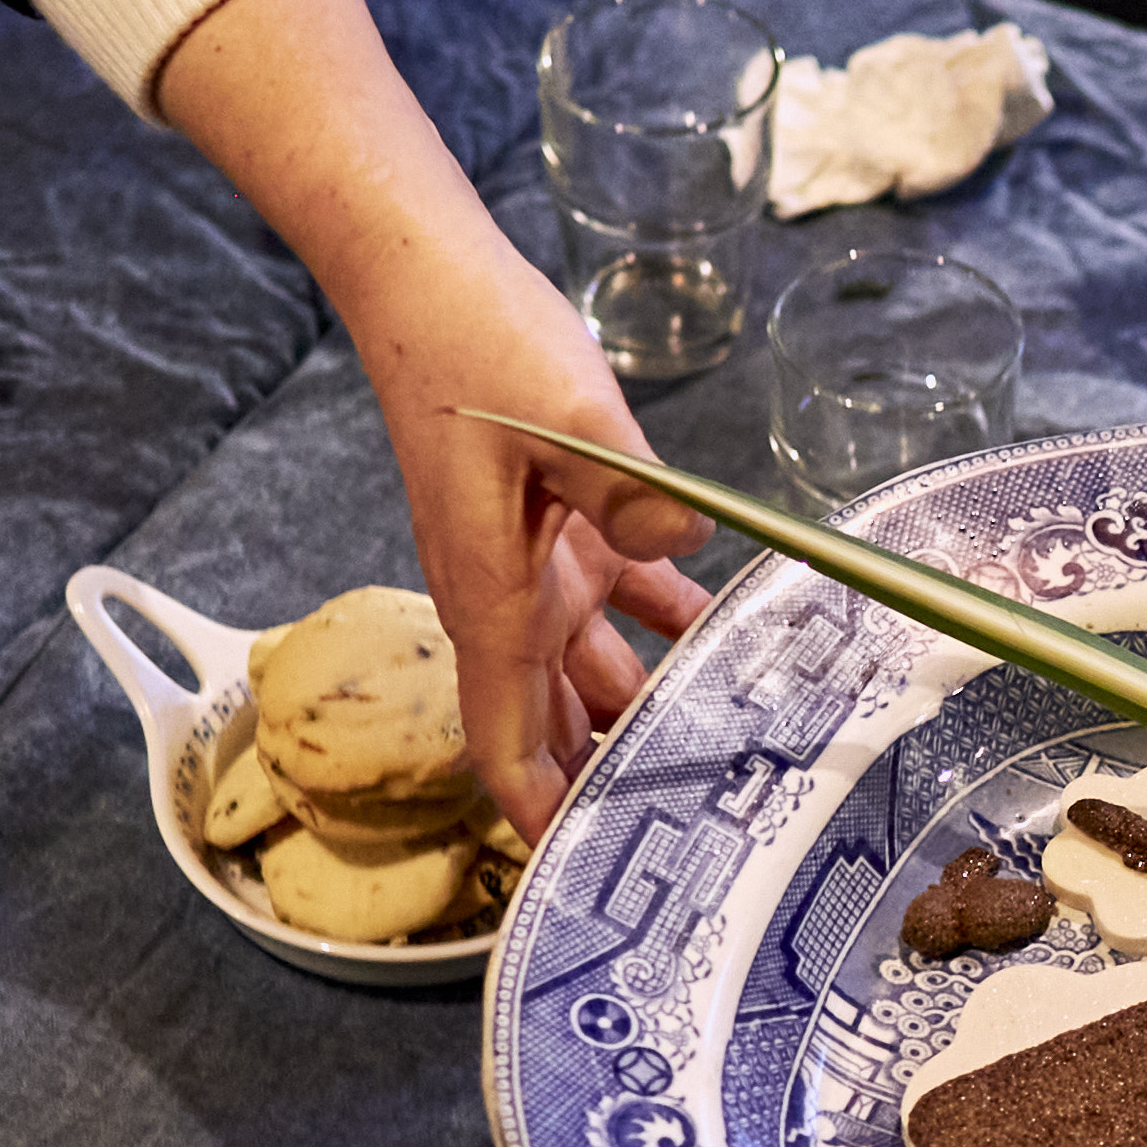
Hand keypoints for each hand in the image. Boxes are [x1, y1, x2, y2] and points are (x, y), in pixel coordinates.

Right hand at [362, 250, 716, 840]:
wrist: (423, 275)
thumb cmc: (472, 342)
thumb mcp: (565, 410)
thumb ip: (628, 490)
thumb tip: (685, 546)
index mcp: (492, 595)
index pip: (504, 738)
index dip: (536, 811)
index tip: (574, 871)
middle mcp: (506, 593)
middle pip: (553, 718)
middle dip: (602, 773)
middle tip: (681, 827)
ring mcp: (532, 557)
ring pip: (590, 663)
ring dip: (641, 702)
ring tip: (720, 746)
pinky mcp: (558, 515)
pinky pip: (616, 591)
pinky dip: (662, 618)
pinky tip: (723, 632)